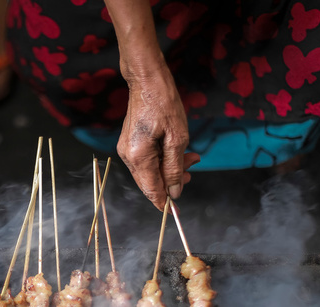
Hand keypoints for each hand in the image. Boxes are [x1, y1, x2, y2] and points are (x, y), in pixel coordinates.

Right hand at [117, 71, 199, 209]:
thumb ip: (175, 168)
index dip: (165, 203)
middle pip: (149, 182)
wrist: (147, 80)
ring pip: (149, 171)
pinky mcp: (129, 143)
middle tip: (192, 170)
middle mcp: (128, 156)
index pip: (151, 189)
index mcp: (138, 157)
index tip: (176, 212)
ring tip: (190, 157)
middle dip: (171, 181)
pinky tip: (177, 152)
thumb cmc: (163, 104)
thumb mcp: (177, 138)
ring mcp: (126, 150)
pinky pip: (146, 161)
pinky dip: (162, 160)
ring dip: (169, 169)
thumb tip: (174, 191)